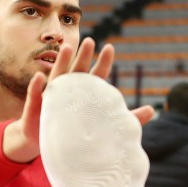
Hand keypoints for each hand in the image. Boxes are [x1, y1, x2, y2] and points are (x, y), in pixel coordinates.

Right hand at [2, 38, 153, 162]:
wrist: (46, 145)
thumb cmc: (74, 133)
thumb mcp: (102, 126)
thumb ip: (126, 118)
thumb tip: (152, 110)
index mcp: (84, 94)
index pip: (96, 75)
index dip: (103, 62)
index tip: (110, 47)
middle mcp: (68, 91)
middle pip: (77, 70)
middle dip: (83, 56)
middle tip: (90, 41)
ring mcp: (51, 97)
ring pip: (56, 77)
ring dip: (61, 63)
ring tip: (66, 48)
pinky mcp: (36, 108)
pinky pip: (35, 96)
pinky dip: (36, 87)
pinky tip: (39, 78)